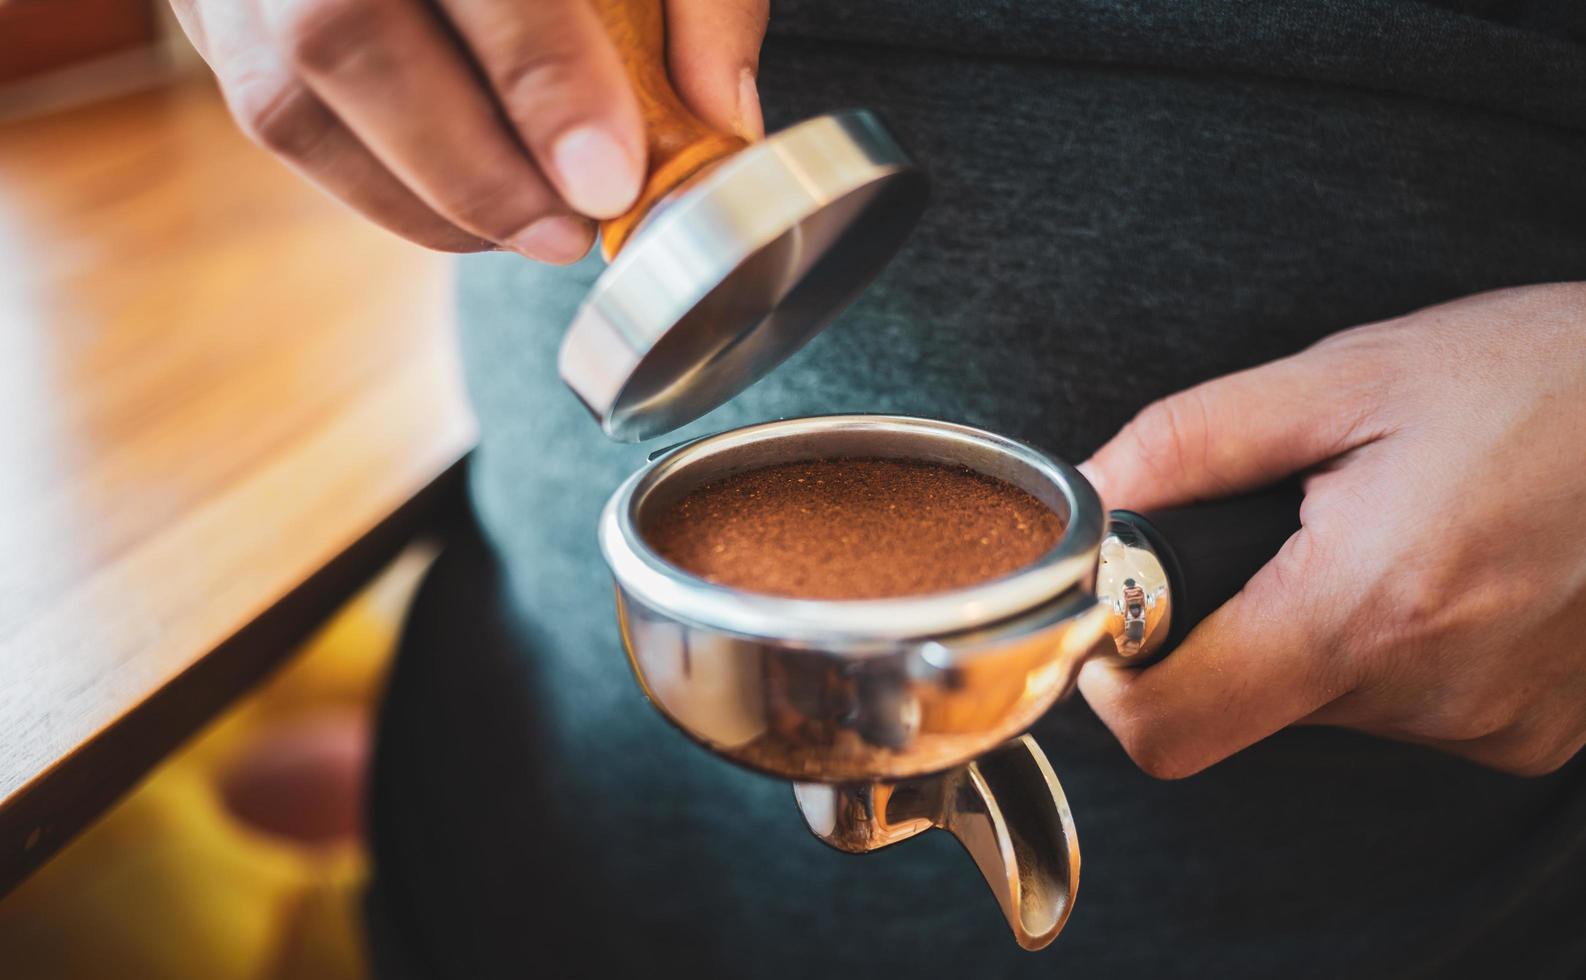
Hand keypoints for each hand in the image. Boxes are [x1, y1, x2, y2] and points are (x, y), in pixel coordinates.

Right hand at [169, 0, 766, 259]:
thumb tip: (723, 120)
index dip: (542, 80)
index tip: (611, 179)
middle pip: (346, 37)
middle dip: (472, 169)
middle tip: (569, 234)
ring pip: (291, 99)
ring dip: (424, 197)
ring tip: (531, 230)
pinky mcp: (213, 6)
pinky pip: (273, 115)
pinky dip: (378, 183)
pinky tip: (464, 201)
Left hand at [1078, 283, 1585, 778]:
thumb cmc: (1543, 377)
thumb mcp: (1349, 375)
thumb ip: (1191, 442)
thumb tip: (1091, 495)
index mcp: (1363, 609)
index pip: (1166, 726)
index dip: (1114, 673)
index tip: (1125, 604)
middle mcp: (1426, 695)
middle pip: (1238, 703)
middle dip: (1231, 618)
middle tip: (1294, 522)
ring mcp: (1485, 726)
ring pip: (1319, 699)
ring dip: (1317, 622)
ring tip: (1393, 526)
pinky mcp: (1527, 734)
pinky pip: (1401, 704)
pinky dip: (1389, 642)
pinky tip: (1444, 564)